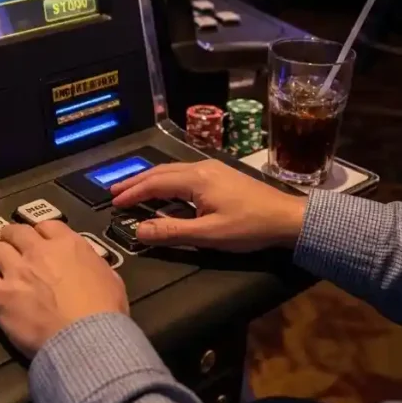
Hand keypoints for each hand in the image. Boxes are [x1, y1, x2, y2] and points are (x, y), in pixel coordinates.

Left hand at [0, 221, 127, 357]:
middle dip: (13, 237)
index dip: (40, 232)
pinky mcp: (0, 293)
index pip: (47, 225)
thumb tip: (91, 266)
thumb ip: (95, 266)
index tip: (38, 239)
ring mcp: (17, 270)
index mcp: (69, 245)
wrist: (87, 338)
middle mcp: (40, 251)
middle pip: (17, 231)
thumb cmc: (103, 314)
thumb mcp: (111, 280)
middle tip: (12, 245)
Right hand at [111, 160, 306, 252]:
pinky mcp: (221, 175)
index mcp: (196, 179)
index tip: (114, 203)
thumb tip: (139, 230)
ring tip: (134, 189)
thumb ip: (172, 232)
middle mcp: (201, 168)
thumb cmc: (249, 227)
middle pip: (161, 172)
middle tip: (115, 192)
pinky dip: (167, 181)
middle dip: (136, 182)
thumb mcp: (209, 234)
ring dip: (151, 180)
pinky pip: (184, 174)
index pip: (155, 184)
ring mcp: (212, 169)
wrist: (287, 218)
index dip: (133, 193)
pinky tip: (166, 190)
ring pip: (172, 171)